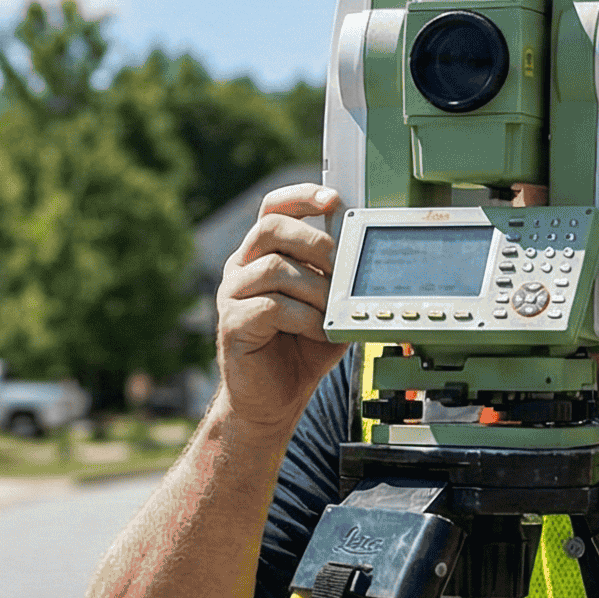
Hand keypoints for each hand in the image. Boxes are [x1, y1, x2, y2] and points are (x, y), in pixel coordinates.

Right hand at [215, 183, 348, 433]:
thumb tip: (366, 259)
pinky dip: (304, 317)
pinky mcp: (231, 323)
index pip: (274, 209)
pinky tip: (318, 331)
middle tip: (341, 265)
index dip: (301, 197)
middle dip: (314, 241)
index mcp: (263, 255)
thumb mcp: (328, 308)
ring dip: (315, 288)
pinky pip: (271, 306)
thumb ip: (339, 282)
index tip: (332, 199)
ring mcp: (232, 294)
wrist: (273, 400)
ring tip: (333, 310)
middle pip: (270, 228)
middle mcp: (242, 268)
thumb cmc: (299, 351)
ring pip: (274, 268)